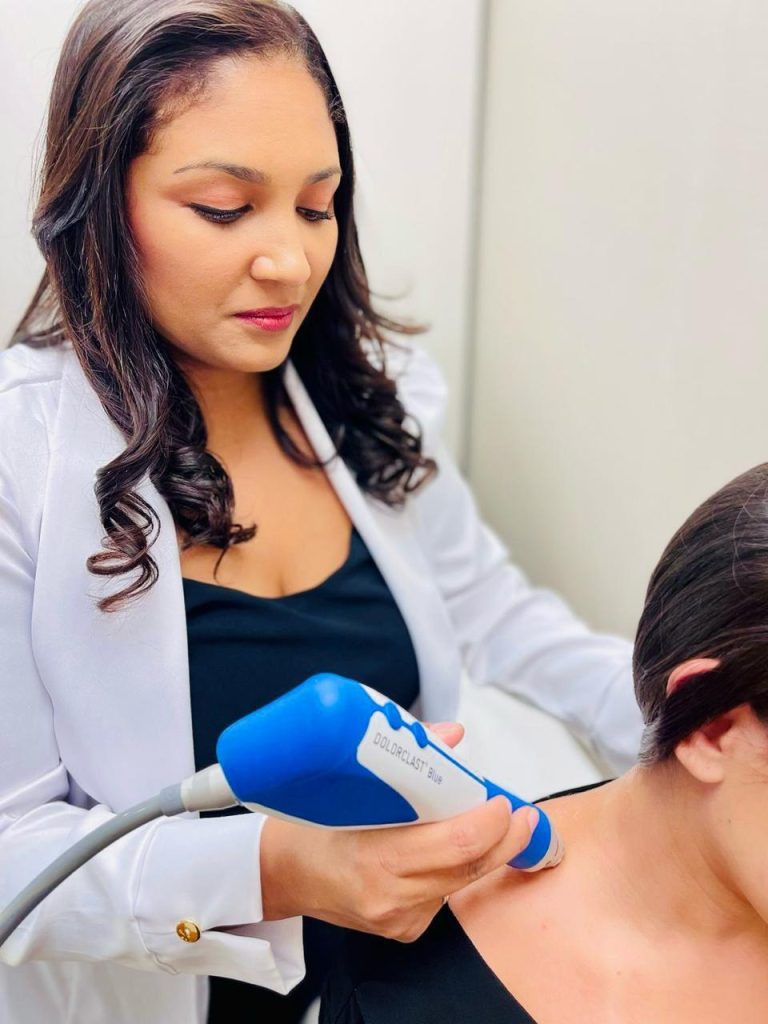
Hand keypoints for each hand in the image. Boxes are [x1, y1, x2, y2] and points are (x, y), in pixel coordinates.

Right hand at [259, 721, 537, 941]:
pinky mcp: (405, 930)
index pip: (455, 843)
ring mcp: (399, 918)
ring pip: (462, 882)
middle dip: (505, 838)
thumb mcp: (347, 788)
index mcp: (376, 859)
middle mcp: (391, 896)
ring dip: (486, 852)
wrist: (280, 876)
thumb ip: (405, 760)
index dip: (490, 823)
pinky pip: (446, 896)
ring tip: (497, 823)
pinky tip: (454, 851)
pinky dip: (458, 870)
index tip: (504, 801)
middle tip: (524, 815)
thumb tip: (448, 736)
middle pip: (470, 867)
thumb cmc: (308, 829)